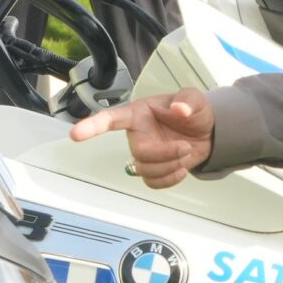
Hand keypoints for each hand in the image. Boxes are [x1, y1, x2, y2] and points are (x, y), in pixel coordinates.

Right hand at [68, 86, 214, 187]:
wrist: (206, 133)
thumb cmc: (193, 113)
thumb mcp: (194, 99)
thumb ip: (187, 100)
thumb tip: (179, 109)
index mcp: (139, 114)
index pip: (110, 119)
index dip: (92, 126)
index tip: (76, 134)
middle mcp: (137, 135)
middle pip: (139, 153)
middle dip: (165, 154)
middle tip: (185, 146)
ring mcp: (144, 154)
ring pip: (145, 170)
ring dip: (170, 166)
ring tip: (186, 152)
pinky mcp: (152, 169)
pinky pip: (152, 182)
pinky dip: (170, 179)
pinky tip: (181, 168)